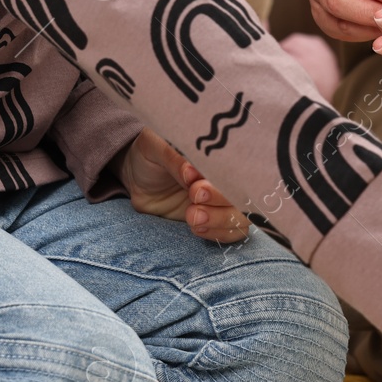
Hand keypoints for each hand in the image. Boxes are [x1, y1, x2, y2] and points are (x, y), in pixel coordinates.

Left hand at [113, 129, 249, 242]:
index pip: (237, 169)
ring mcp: (223, 201)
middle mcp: (227, 179)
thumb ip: (173, 158)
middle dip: (222, 202)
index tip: (197, 187)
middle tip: (194, 201)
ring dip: (220, 221)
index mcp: (219, 155)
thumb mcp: (155, 148)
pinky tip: (196, 229)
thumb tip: (191, 172)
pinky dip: (217, 234)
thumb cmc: (149, 155)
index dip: (223, 181)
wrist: (137, 179)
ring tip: (192, 217)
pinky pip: (231, 233)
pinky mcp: (215, 220)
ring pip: (242, 217)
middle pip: (245, 196)